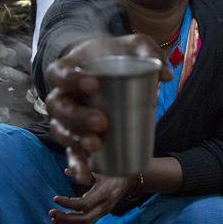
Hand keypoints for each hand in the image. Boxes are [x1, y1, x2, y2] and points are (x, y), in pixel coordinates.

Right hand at [44, 35, 171, 183]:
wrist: (108, 68)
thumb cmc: (117, 56)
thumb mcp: (133, 46)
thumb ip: (148, 51)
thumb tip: (165, 75)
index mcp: (68, 69)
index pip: (58, 73)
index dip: (70, 79)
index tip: (93, 84)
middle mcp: (61, 94)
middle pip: (58, 107)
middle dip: (77, 118)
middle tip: (102, 122)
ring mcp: (66, 118)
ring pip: (60, 131)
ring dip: (75, 141)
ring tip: (96, 146)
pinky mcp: (76, 137)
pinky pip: (71, 153)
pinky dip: (77, 165)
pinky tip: (86, 177)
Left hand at [50, 173, 134, 223]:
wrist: (128, 181)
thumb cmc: (113, 171)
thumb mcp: (100, 168)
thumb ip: (83, 170)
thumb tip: (66, 171)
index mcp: (104, 193)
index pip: (83, 204)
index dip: (68, 203)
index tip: (55, 198)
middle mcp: (105, 206)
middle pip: (83, 220)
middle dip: (65, 218)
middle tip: (51, 212)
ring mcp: (103, 213)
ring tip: (53, 219)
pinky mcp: (101, 215)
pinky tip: (61, 222)